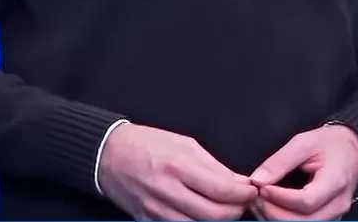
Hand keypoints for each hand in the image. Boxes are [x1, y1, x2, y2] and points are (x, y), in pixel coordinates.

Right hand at [97, 123, 259, 220]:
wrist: (107, 154)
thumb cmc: (146, 144)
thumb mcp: (183, 144)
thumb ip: (213, 165)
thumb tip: (239, 182)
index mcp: (177, 166)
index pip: (222, 190)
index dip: (244, 194)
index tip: (250, 191)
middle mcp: (167, 190)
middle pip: (215, 214)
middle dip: (236, 210)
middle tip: (241, 202)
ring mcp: (156, 209)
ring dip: (217, 220)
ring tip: (223, 209)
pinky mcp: (147, 220)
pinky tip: (201, 215)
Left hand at [247, 124, 357, 220]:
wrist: (351, 149)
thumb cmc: (330, 144)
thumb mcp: (304, 142)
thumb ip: (280, 161)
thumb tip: (257, 180)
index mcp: (336, 181)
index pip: (307, 201)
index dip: (280, 198)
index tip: (261, 188)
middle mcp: (338, 204)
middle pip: (304, 221)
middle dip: (274, 212)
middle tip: (255, 197)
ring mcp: (335, 214)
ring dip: (276, 217)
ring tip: (259, 201)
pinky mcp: (328, 217)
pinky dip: (283, 219)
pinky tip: (270, 207)